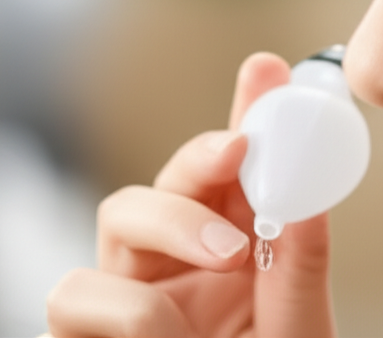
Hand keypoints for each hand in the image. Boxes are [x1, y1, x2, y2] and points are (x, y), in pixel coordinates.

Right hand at [46, 53, 335, 337]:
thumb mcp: (296, 324)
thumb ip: (299, 266)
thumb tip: (307, 197)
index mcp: (235, 250)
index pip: (236, 172)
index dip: (249, 115)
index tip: (268, 70)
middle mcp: (176, 262)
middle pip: (171, 175)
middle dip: (203, 150)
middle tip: (239, 148)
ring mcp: (125, 291)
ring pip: (117, 210)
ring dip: (174, 222)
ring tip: (230, 260)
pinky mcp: (80, 326)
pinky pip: (75, 290)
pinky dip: (130, 312)